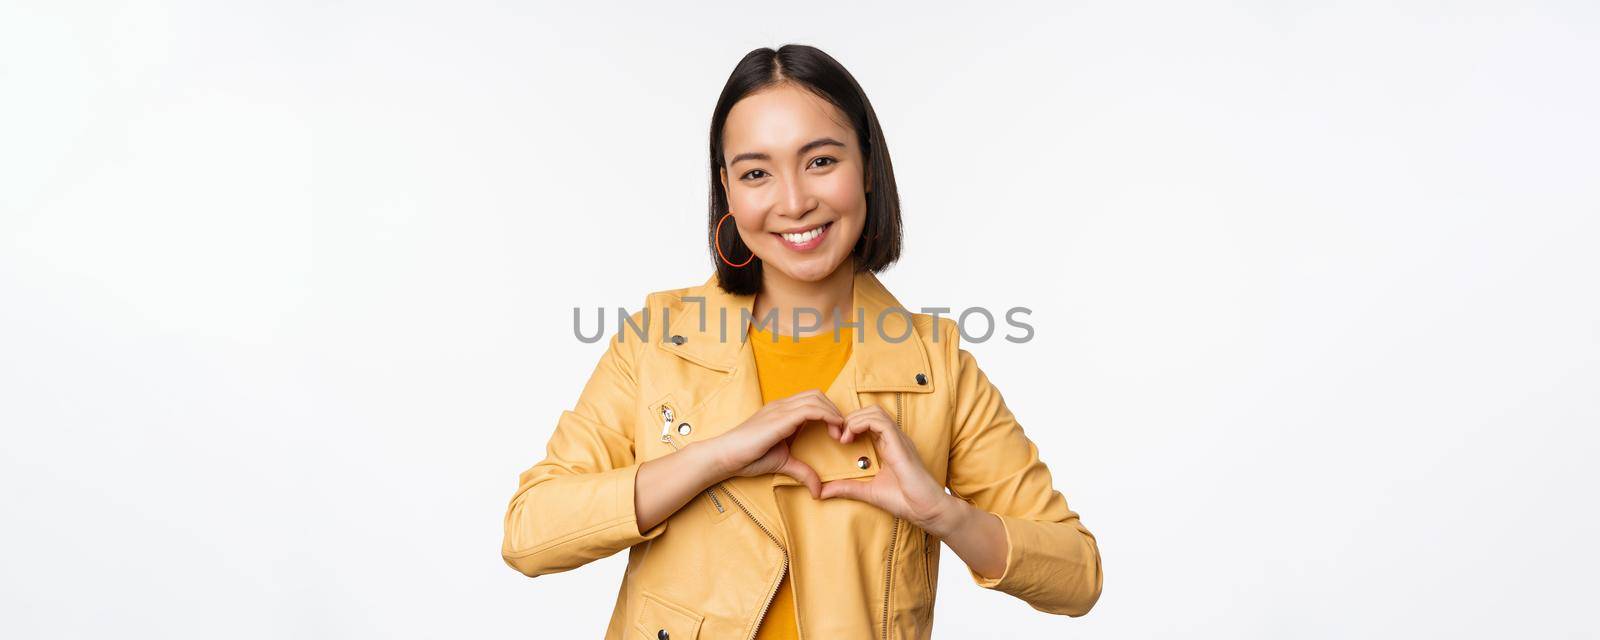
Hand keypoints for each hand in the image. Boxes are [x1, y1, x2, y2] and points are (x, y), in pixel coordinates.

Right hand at [703, 389, 842, 498]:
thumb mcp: (783, 463)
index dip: (829, 413)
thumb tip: (818, 491)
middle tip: (842, 433)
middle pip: (818, 395)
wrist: (725, 456)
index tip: (838, 434)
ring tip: (840, 435)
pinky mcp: (780, 417)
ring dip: (834, 414)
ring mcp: (780, 409)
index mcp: (782, 412)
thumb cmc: (748, 457)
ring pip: (816, 398)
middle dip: (835, 410)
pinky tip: (833, 432)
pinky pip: (811, 409)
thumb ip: (803, 472)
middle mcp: (782, 406)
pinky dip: (827, 417)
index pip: (812, 400)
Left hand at [819, 405, 964, 534]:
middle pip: (870, 411)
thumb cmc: (905, 501)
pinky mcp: (900, 444)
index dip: (850, 424)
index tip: (837, 439)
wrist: (927, 510)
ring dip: (853, 420)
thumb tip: (822, 491)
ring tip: (843, 438)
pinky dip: (861, 424)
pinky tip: (850, 438)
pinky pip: (880, 421)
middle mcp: (893, 438)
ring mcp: (898, 439)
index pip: (868, 420)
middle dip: (849, 418)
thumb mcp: (868, 492)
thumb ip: (847, 488)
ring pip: (874, 412)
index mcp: (888, 445)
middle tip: (837, 437)